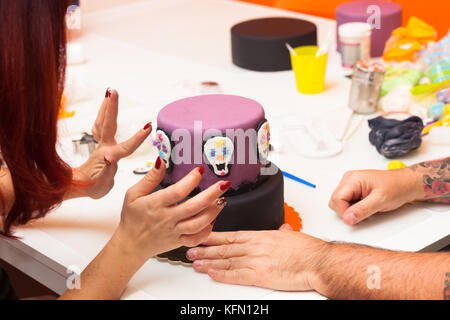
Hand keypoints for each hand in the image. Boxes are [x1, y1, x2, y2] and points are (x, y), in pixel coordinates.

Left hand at [71, 89, 151, 198]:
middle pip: (108, 125)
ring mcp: (100, 145)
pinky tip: (105, 112)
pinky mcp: (98, 145)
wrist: (74, 186)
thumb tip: (111, 159)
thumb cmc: (90, 187)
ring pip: (102, 122)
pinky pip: (99, 127)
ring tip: (109, 93)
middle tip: (113, 91)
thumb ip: (107, 172)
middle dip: (112, 108)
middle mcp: (104, 148)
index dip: (138, 137)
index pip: (126, 146)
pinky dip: (102, 116)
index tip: (148, 127)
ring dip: (106, 107)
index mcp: (109, 157)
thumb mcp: (101, 186)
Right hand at [114, 158, 230, 260]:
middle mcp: (167, 219)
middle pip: (193, 207)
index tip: (200, 170)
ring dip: (213, 212)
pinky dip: (207, 231)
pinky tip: (213, 219)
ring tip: (222, 200)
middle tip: (224, 184)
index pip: (177, 192)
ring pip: (198, 224)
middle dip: (211, 195)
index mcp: (156, 205)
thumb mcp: (133, 194)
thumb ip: (150, 178)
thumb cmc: (132, 218)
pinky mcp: (179, 241)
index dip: (191, 180)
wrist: (131, 245)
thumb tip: (161, 161)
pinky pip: (196, 239)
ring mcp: (175, 231)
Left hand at [186, 225, 328, 291]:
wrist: (317, 261)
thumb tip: (282, 230)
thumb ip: (283, 233)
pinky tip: (211, 273)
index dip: (214, 236)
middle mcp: (255, 246)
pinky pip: (236, 274)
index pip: (231, 235)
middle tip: (190, 249)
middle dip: (205, 249)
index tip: (203, 236)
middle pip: (224, 248)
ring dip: (208, 261)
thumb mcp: (292, 236)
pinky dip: (222, 274)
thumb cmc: (307, 249)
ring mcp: (256, 260)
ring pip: (226, 260)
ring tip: (194, 261)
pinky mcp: (260, 275)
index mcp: (260, 236)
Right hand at [329, 169, 419, 224]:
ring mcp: (350, 184)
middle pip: (334, 200)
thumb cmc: (397, 187)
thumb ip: (363, 210)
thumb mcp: (381, 200)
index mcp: (353, 179)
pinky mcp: (353, 189)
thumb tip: (348, 218)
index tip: (356, 217)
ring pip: (338, 202)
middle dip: (346, 211)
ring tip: (365, 207)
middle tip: (363, 212)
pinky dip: (352, 207)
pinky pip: (345, 202)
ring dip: (349, 209)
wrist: (406, 184)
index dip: (345, 211)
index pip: (337, 198)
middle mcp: (349, 180)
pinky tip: (364, 205)